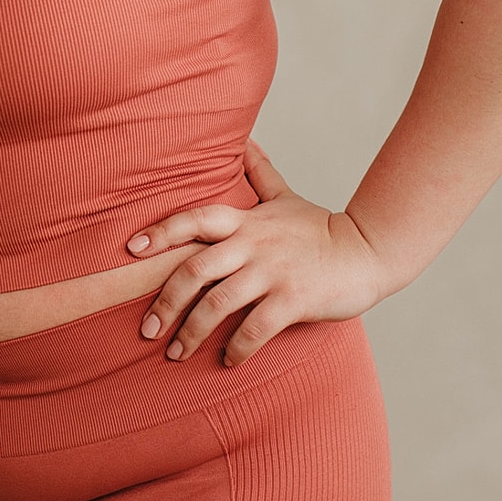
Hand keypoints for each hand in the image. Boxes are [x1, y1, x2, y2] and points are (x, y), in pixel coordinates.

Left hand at [127, 140, 383, 366]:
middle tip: (146, 331)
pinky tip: (227, 361)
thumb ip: (259, 171)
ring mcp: (272, 273)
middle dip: (165, 302)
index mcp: (245, 221)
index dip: (161, 232)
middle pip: (195, 269)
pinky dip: (236, 348)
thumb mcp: (285, 196)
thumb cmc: (320, 228)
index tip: (132, 250)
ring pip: (218, 303)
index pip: (194, 220)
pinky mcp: (293, 300)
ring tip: (175, 353)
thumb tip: (243, 139)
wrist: (369, 251)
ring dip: (191, 332)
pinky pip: (255, 329)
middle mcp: (253, 245)